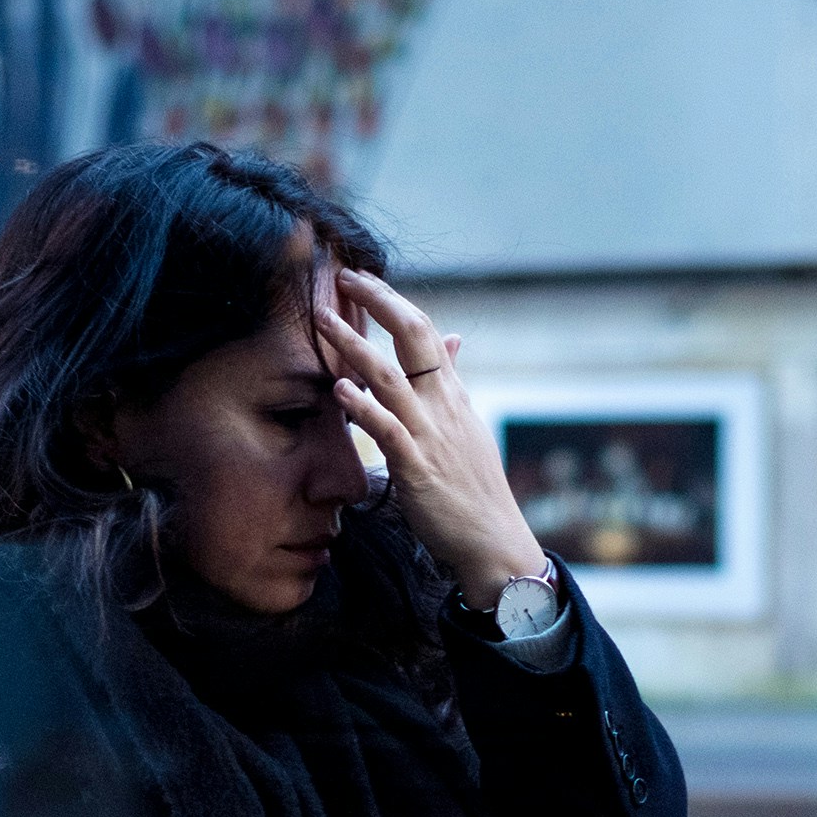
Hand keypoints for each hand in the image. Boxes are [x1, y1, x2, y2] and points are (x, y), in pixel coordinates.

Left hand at [319, 268, 547, 610]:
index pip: (424, 330)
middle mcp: (443, 404)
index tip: (362, 279)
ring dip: (352, 346)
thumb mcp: (467, 424)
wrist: (494, 539)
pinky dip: (363, 407)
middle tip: (343, 278)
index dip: (392, 300)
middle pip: (412, 336)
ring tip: (322, 321)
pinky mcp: (417, 466)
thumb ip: (452, 381)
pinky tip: (340, 391)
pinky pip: (388, 430)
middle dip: (376, 302)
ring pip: (389, 377)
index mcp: (452, 392)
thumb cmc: (474, 487)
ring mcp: (430, 433)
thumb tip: (452, 338)